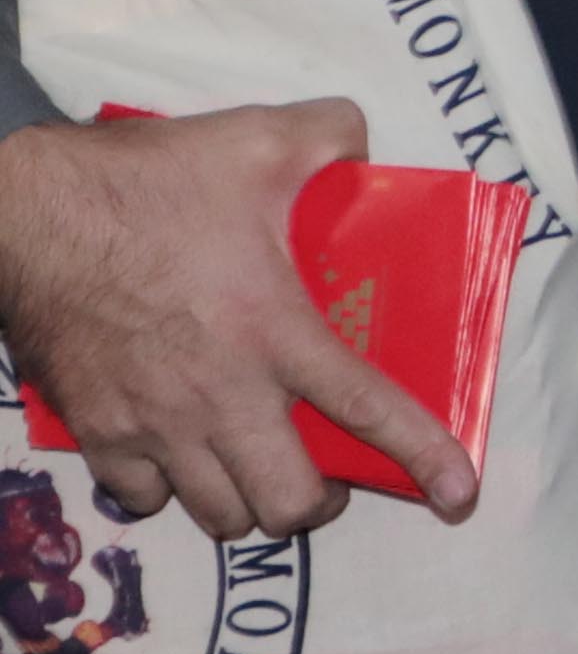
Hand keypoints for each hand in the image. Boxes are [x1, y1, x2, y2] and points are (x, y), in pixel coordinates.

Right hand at [0, 102, 474, 536]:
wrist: (25, 213)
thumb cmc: (144, 181)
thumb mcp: (255, 139)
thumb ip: (330, 138)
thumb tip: (363, 145)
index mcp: (277, 331)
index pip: (370, 410)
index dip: (425, 459)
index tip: (459, 497)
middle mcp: (223, 395)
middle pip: (290, 503)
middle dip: (321, 502)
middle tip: (326, 471)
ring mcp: (155, 423)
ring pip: (221, 516)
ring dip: (250, 504)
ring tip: (260, 471)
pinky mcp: (97, 431)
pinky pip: (142, 501)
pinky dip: (169, 494)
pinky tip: (180, 462)